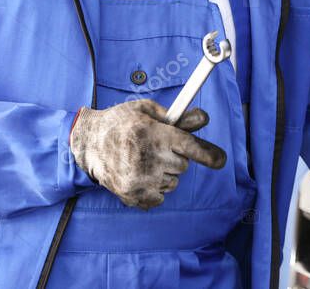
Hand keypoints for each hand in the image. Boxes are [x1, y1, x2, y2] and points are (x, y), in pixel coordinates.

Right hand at [69, 99, 226, 209]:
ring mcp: (140, 179)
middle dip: (174, 157)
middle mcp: (148, 157)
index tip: (221, 160)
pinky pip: (160, 197)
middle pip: (182, 166)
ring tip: (143, 161)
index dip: (209, 154)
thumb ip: (178, 117)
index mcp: (154, 134)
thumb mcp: (147, 111)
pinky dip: (154, 189)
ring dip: (164, 174)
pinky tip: (139, 175)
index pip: (190, 147)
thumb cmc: (121, 122)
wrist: (88, 143)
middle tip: (155, 148)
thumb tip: (203, 120)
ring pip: (172, 182)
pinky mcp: (132, 195)